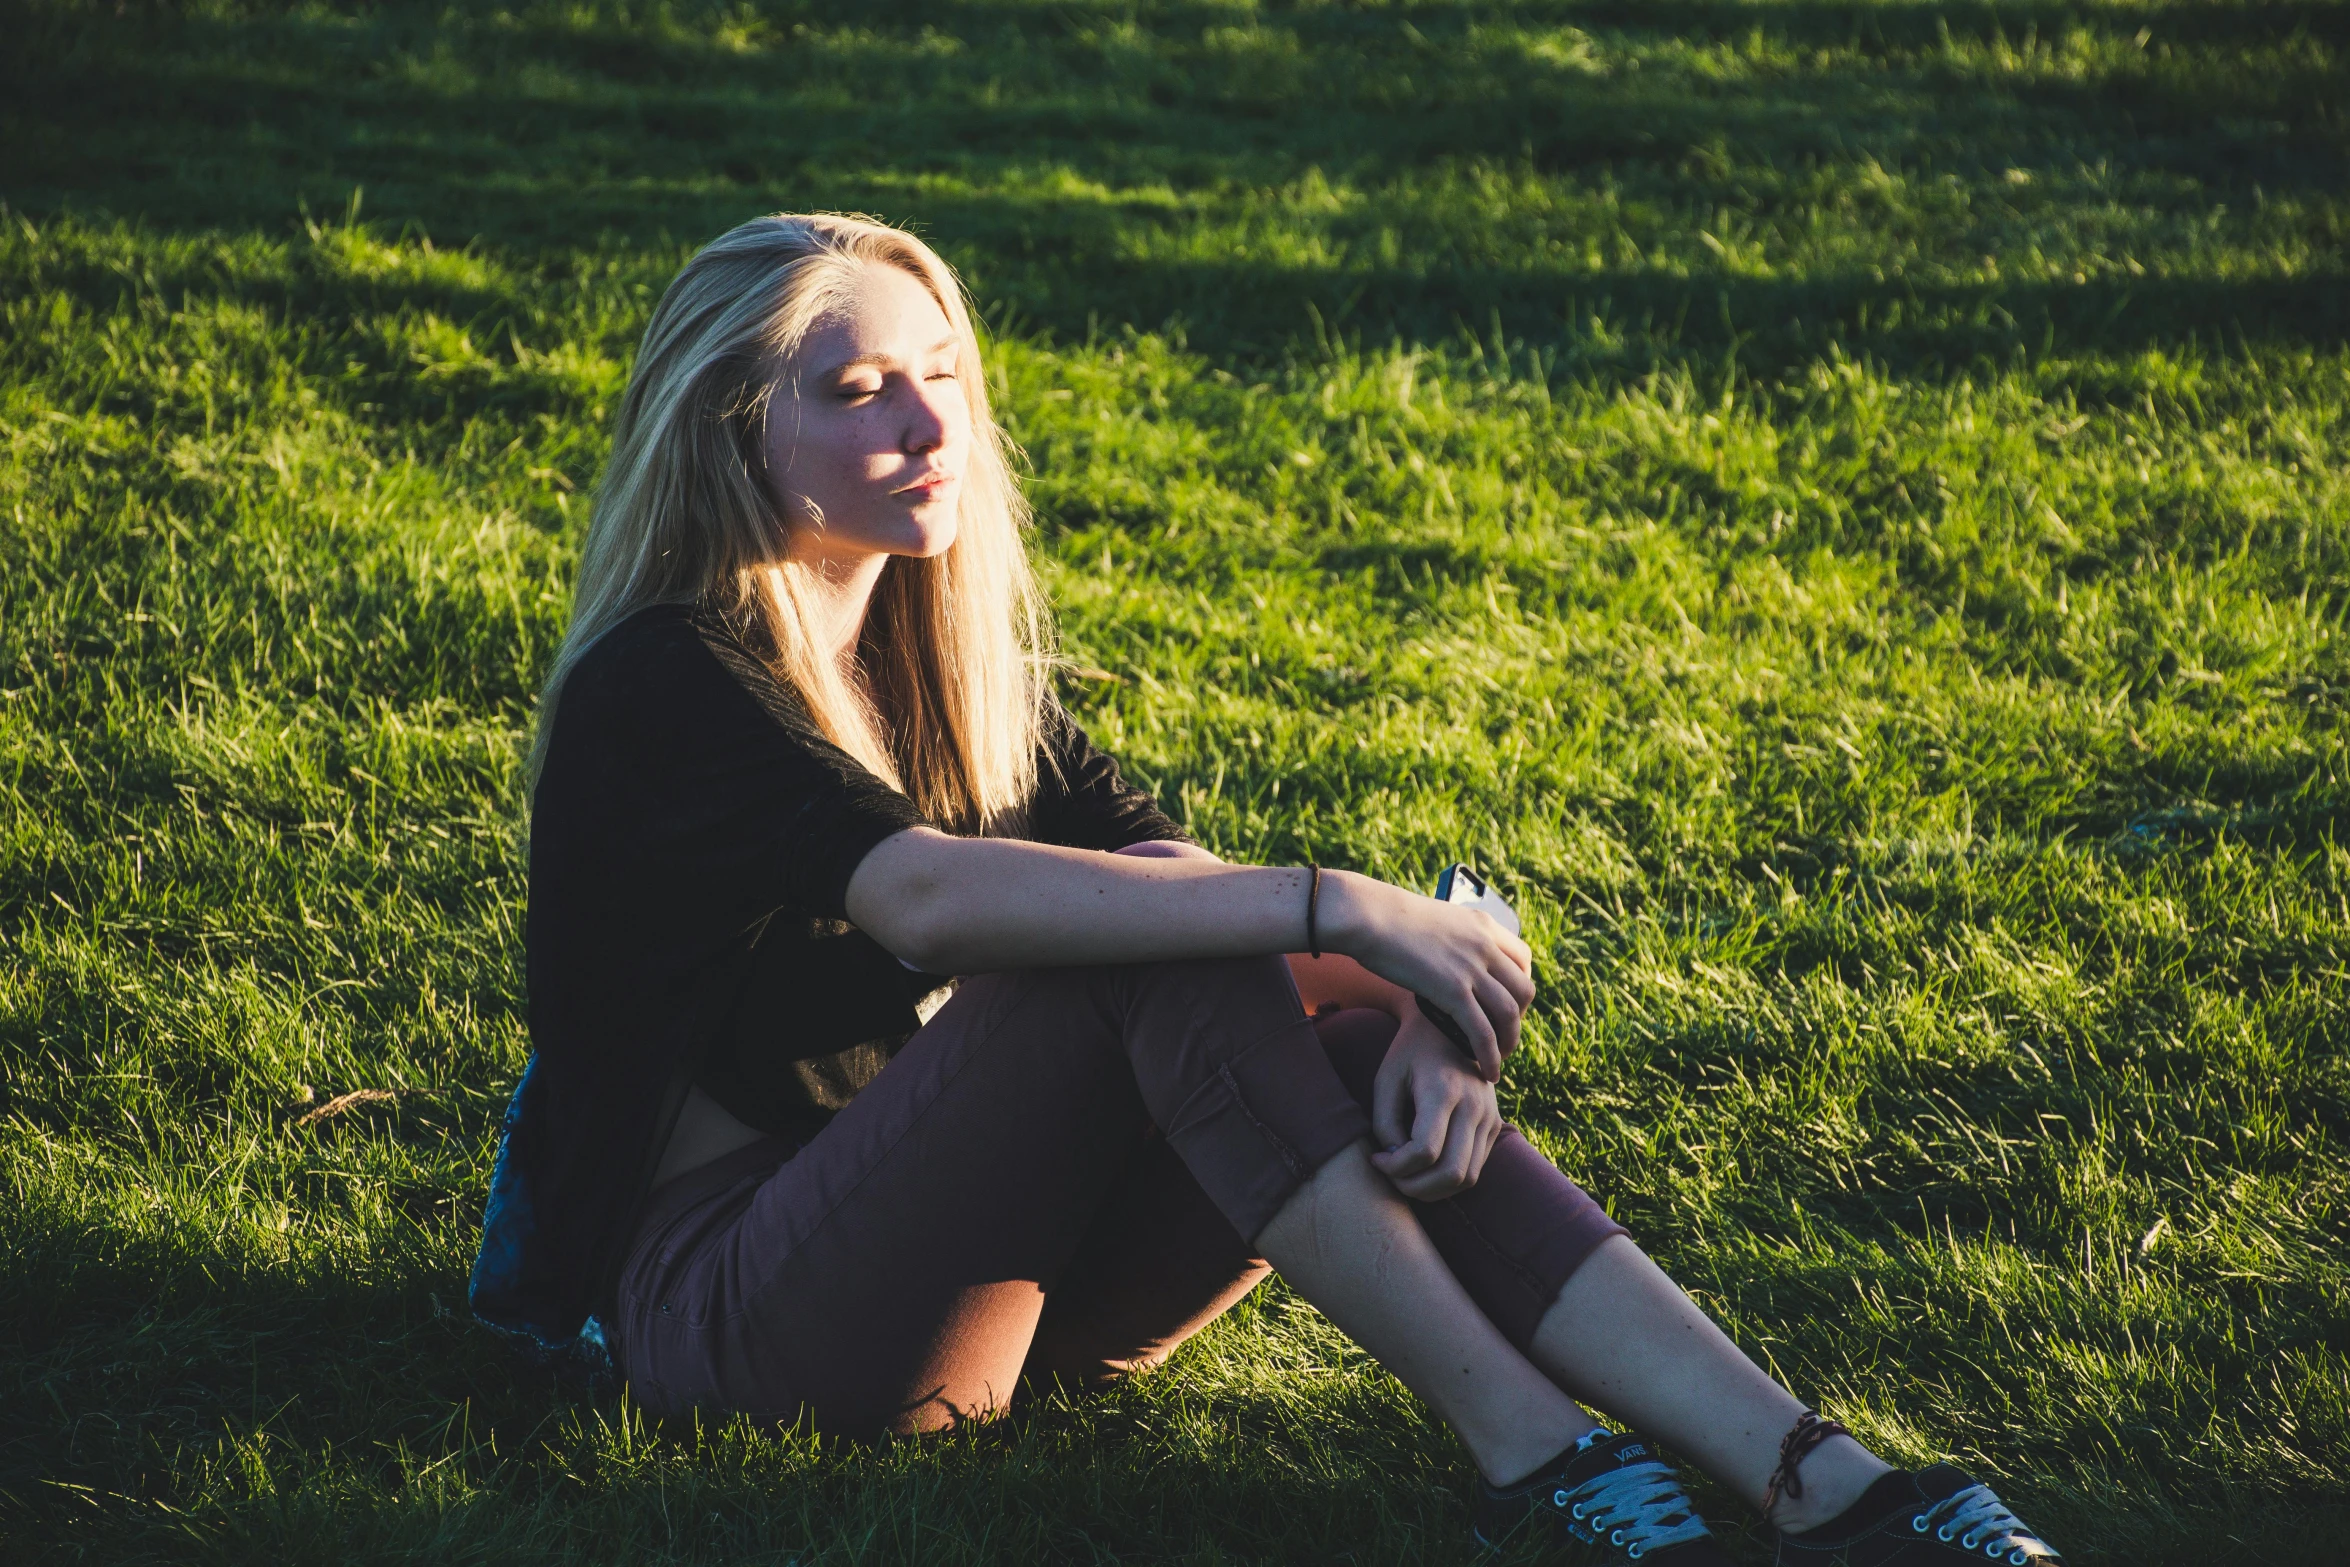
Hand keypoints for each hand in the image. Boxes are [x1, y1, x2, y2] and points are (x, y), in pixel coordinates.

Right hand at [1320, 871, 1533, 1081]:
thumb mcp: (1432, 920)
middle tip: (1502, 1034)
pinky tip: (1487, 1070)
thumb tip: (1444, 950)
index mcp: (1482, 924)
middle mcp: (1485, 945)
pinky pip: (1483, 1032)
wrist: (1367, 915)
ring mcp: (1471, 968)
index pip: (1523, 958)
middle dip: (1519, 1019)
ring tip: (1500, 1059)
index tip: (1506, 1003)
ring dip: (1509, 1042)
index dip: (1520, 986)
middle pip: (1524, 990)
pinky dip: (1490, 1056)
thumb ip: (1449, 937)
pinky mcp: (1453, 991)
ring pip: (1509, 1014)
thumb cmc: (1384, 918)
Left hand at [1368, 1012, 1504, 1200]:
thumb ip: (1385, 1122)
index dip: (1395, 1167)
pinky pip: (1475, 1169)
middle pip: (1451, 1174)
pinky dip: (1449, 1180)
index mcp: (1444, 1091)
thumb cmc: (1410, 1054)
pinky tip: (1425, 1169)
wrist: (1452, 1028)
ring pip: (1467, 1179)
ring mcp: (1489, 1118)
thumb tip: (1395, 1161)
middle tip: (1391, 1177)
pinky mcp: (1494, 1126)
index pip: (1425, 1151)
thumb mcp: (1386, 1080)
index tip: (1376, 1159)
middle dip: (1415, 1188)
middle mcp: (1474, 1107)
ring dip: (1433, 1190)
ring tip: (1406, 1178)